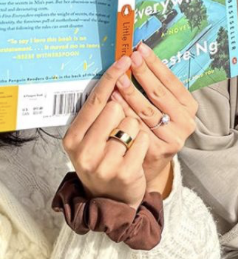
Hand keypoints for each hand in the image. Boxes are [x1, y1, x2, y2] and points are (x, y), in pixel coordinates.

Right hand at [63, 56, 149, 207]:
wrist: (111, 200)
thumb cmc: (104, 158)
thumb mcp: (92, 137)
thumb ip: (99, 111)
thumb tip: (118, 73)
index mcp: (73, 138)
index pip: (95, 100)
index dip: (111, 77)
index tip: (125, 59)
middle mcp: (84, 151)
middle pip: (116, 107)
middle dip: (126, 109)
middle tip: (122, 126)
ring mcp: (103, 163)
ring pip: (132, 121)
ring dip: (136, 126)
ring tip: (127, 142)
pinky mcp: (124, 172)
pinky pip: (143, 139)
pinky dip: (144, 141)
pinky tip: (136, 151)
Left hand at [109, 42, 198, 195]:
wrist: (150, 166)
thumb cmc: (155, 129)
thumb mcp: (164, 108)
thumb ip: (156, 89)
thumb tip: (140, 57)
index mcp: (189, 107)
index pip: (171, 81)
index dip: (155, 64)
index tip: (141, 49)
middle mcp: (185, 122)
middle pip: (159, 93)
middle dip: (142, 74)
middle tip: (129, 58)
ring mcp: (172, 138)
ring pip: (146, 111)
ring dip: (130, 92)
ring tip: (118, 77)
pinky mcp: (157, 151)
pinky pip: (136, 128)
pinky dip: (124, 113)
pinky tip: (114, 101)